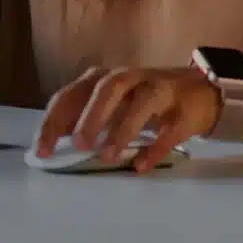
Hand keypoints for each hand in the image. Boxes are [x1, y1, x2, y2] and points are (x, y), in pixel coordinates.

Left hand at [36, 65, 219, 173]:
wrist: (200, 90)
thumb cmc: (143, 100)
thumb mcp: (111, 104)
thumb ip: (84, 118)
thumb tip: (55, 142)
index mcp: (102, 78)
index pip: (71, 95)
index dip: (54, 121)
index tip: (42, 149)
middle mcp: (129, 78)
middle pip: (106, 89)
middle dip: (89, 116)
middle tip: (78, 145)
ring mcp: (159, 90)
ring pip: (140, 102)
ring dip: (122, 129)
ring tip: (108, 155)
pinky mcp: (184, 110)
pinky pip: (170, 130)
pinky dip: (155, 148)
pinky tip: (141, 165)